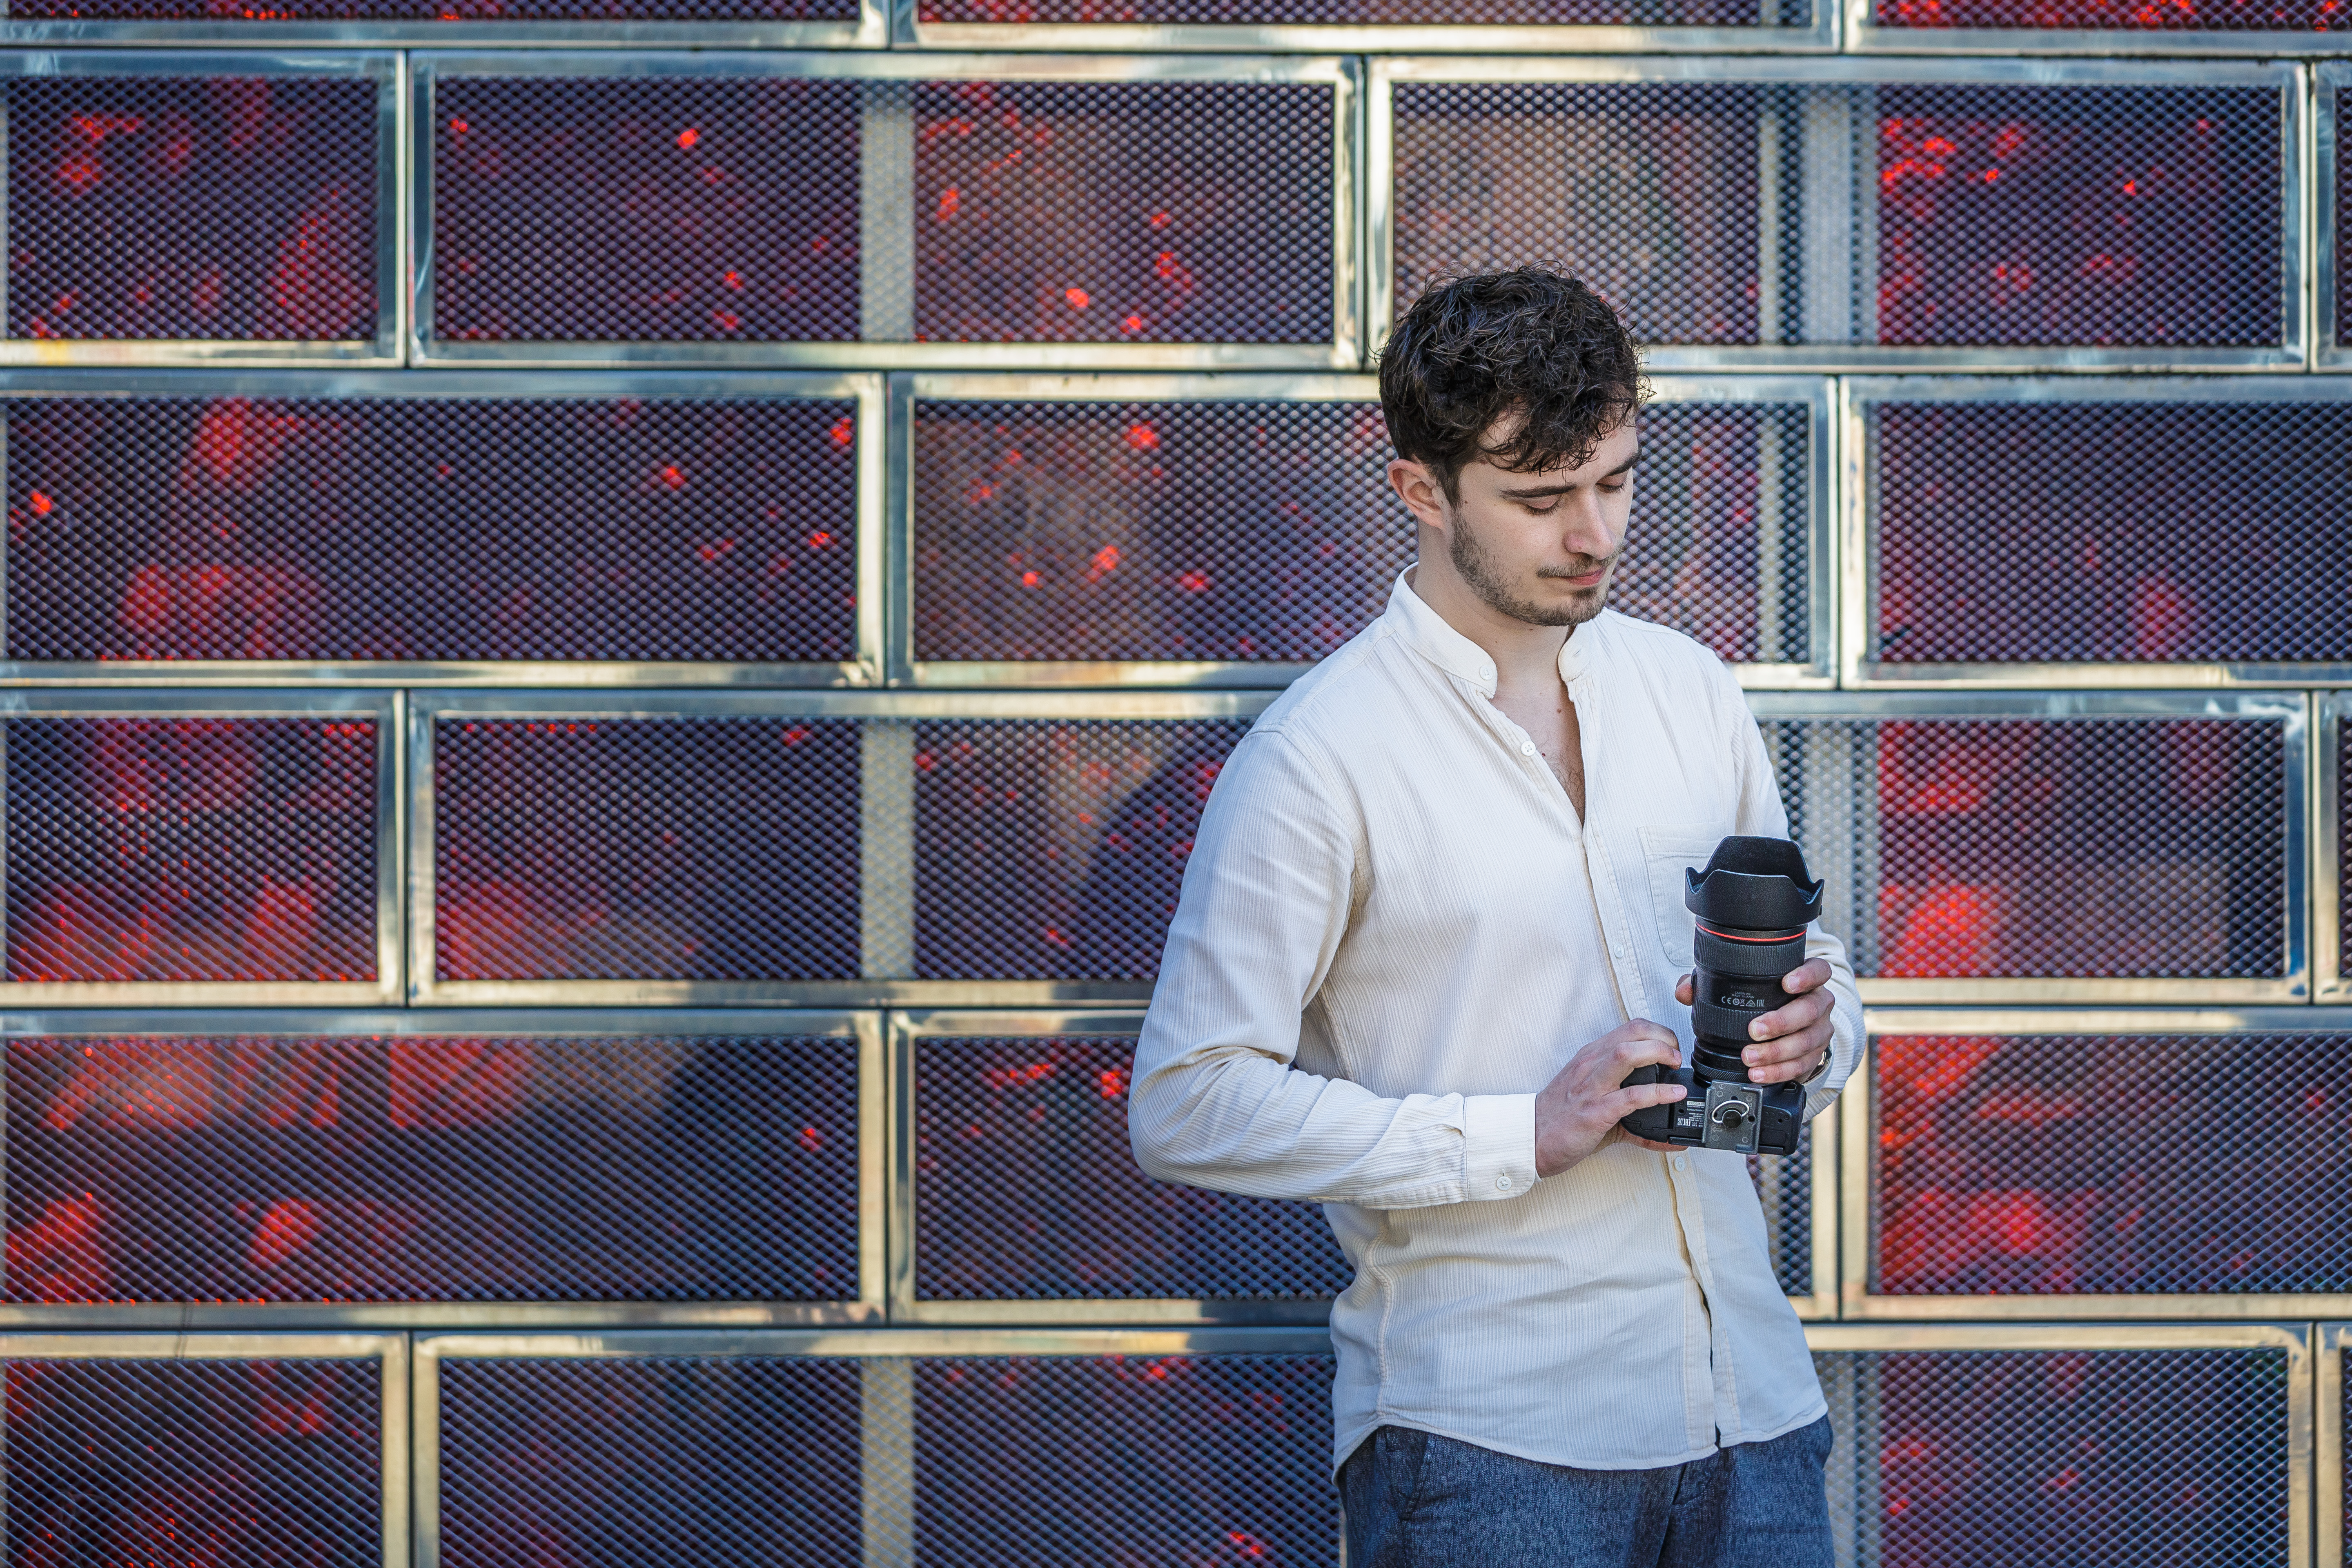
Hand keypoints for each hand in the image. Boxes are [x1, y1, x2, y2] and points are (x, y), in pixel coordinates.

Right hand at [1532, 1019, 1687, 1178]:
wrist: (1532, 1139)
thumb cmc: (1560, 1119)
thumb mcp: (1596, 1102)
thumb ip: (1631, 1111)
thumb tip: (1665, 1133)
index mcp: (1591, 1058)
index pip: (1630, 1028)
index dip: (1658, 1033)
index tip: (1671, 1048)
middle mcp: (1592, 1065)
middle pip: (1633, 1032)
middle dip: (1664, 1038)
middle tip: (1677, 1056)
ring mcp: (1593, 1086)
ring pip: (1628, 1053)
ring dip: (1659, 1053)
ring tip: (1675, 1065)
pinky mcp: (1597, 1111)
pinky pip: (1632, 1096)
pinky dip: (1659, 1093)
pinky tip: (1674, 1095)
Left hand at [1674, 957, 1835, 1085]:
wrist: (1790, 1028)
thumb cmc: (1765, 1001)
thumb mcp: (1739, 986)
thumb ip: (1710, 983)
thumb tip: (1684, 990)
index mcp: (1807, 980)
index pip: (1818, 971)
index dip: (1806, 976)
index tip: (1787, 983)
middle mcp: (1819, 1004)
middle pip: (1810, 1010)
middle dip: (1782, 1021)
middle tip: (1755, 1030)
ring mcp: (1820, 1031)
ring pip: (1806, 1041)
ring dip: (1777, 1053)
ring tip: (1751, 1058)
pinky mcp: (1815, 1056)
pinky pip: (1801, 1065)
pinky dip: (1778, 1072)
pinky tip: (1760, 1074)